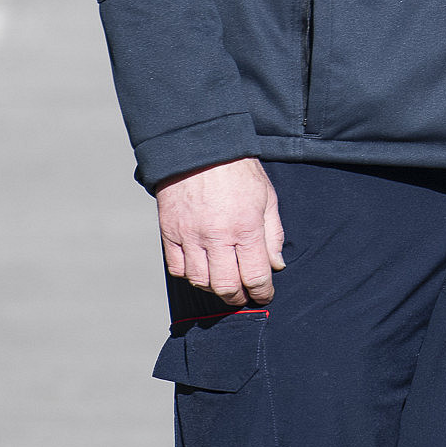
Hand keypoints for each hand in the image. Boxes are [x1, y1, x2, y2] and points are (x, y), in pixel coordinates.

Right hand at [155, 157, 283, 304]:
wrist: (201, 149)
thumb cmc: (239, 171)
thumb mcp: (267, 197)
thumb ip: (273, 234)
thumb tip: (276, 265)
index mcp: (245, 227)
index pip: (255, 275)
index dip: (262, 292)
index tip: (265, 296)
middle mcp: (217, 236)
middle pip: (226, 286)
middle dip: (238, 297)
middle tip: (244, 296)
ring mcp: (190, 236)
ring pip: (200, 281)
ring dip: (214, 289)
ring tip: (224, 284)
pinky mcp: (170, 233)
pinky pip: (177, 268)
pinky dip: (190, 276)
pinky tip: (201, 270)